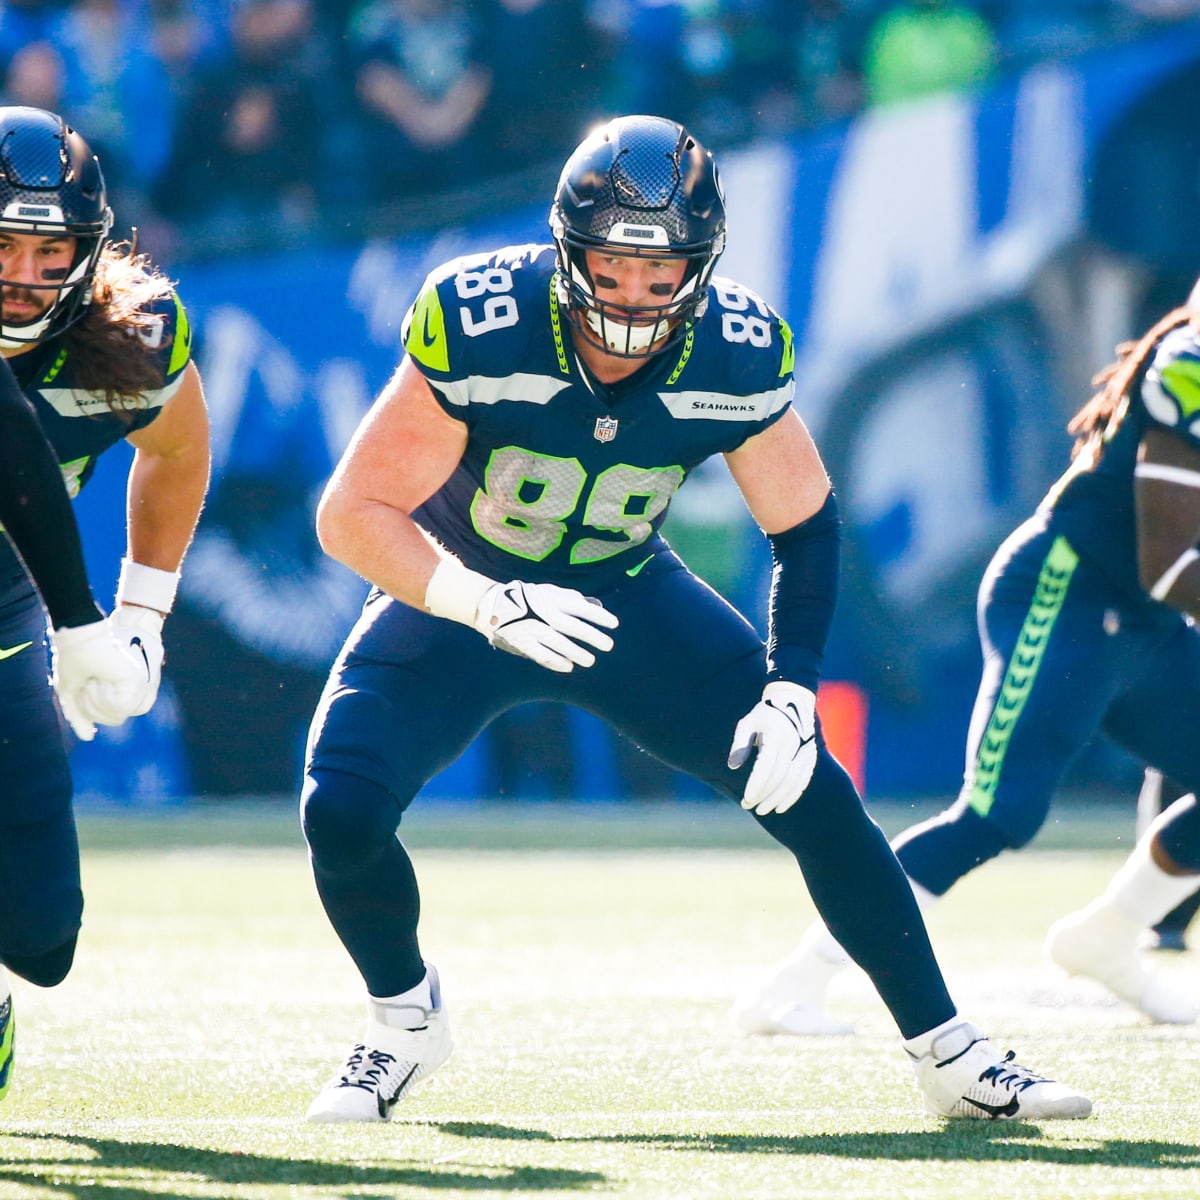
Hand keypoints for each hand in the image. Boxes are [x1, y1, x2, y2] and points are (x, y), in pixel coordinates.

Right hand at [50, 618, 148, 740]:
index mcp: (125, 690)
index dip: (93, 710)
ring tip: (94, 680)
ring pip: (118, 716)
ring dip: (96, 701)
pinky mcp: (139, 682)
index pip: (113, 717)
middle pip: (115, 719)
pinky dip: (103, 698)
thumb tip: (88, 737)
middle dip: (93, 706)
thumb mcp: (72, 691)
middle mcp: (137, 689)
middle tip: (89, 682)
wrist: (80, 636)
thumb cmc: (75, 659)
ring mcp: (141, 685)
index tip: (85, 689)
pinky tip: (100, 681)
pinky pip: (121, 708)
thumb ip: (80, 714)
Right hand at [475, 580, 617, 672]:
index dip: (599, 616)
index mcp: (551, 597)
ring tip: (590, 660)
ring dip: (577, 653)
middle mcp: (543, 613)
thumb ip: (570, 598)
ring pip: (559, 644)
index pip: (580, 606)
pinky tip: (569, 667)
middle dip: (592, 636)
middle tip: (608, 646)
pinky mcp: (523, 643)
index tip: (614, 624)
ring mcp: (532, 629)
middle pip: (572, 626)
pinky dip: (557, 663)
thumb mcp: (548, 591)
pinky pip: (543, 656)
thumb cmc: (528, 598)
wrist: (492, 606)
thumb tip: (595, 607)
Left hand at [727, 682, 817, 815]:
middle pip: (779, 776)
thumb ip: (740, 744)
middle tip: (748, 806)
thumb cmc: (764, 715)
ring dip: (777, 799)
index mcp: (776, 734)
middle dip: (764, 794)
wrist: (793, 702)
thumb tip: (733, 766)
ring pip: (792, 781)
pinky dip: (792, 796)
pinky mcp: (810, 757)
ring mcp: (804, 751)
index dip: (757, 783)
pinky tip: (780, 807)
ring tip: (762, 810)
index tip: (746, 798)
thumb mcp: (747, 723)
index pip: (767, 764)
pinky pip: (802, 781)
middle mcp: (793, 743)